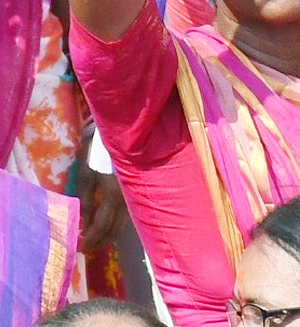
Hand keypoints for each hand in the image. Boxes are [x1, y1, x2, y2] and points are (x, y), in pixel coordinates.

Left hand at [77, 137, 128, 252]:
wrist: (124, 131)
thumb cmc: (99, 149)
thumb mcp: (86, 172)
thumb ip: (86, 198)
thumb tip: (84, 222)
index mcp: (113, 194)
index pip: (103, 226)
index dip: (92, 239)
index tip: (80, 248)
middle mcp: (128, 197)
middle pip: (117, 228)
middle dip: (102, 241)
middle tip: (88, 249)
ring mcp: (135, 192)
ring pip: (125, 221)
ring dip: (111, 233)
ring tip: (98, 239)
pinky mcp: (138, 188)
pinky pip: (129, 211)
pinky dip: (119, 221)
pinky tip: (111, 223)